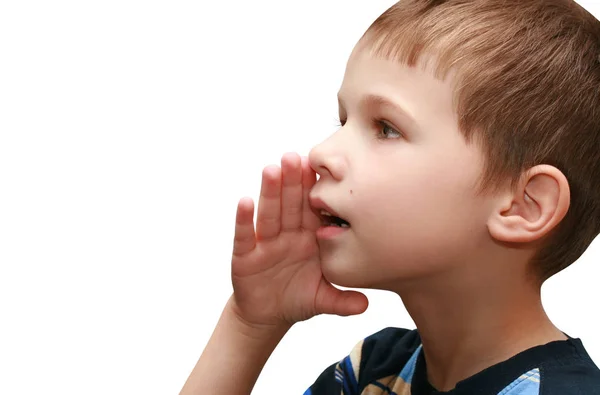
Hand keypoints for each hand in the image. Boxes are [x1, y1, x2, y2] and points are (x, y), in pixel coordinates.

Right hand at [229, 152, 367, 328]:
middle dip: (292, 181)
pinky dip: (244, 220)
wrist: (268, 315)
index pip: (312, 209)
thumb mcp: (322, 300)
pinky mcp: (245, 257)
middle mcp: (287, 235)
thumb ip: (342, 301)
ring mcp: (265, 244)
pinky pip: (244, 236)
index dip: (315, 189)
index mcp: (308, 238)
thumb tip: (365, 307)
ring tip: (272, 169)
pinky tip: (244, 202)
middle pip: (290, 204)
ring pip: (269, 214)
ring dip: (269, 192)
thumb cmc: (297, 299)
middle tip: (295, 156)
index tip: (321, 167)